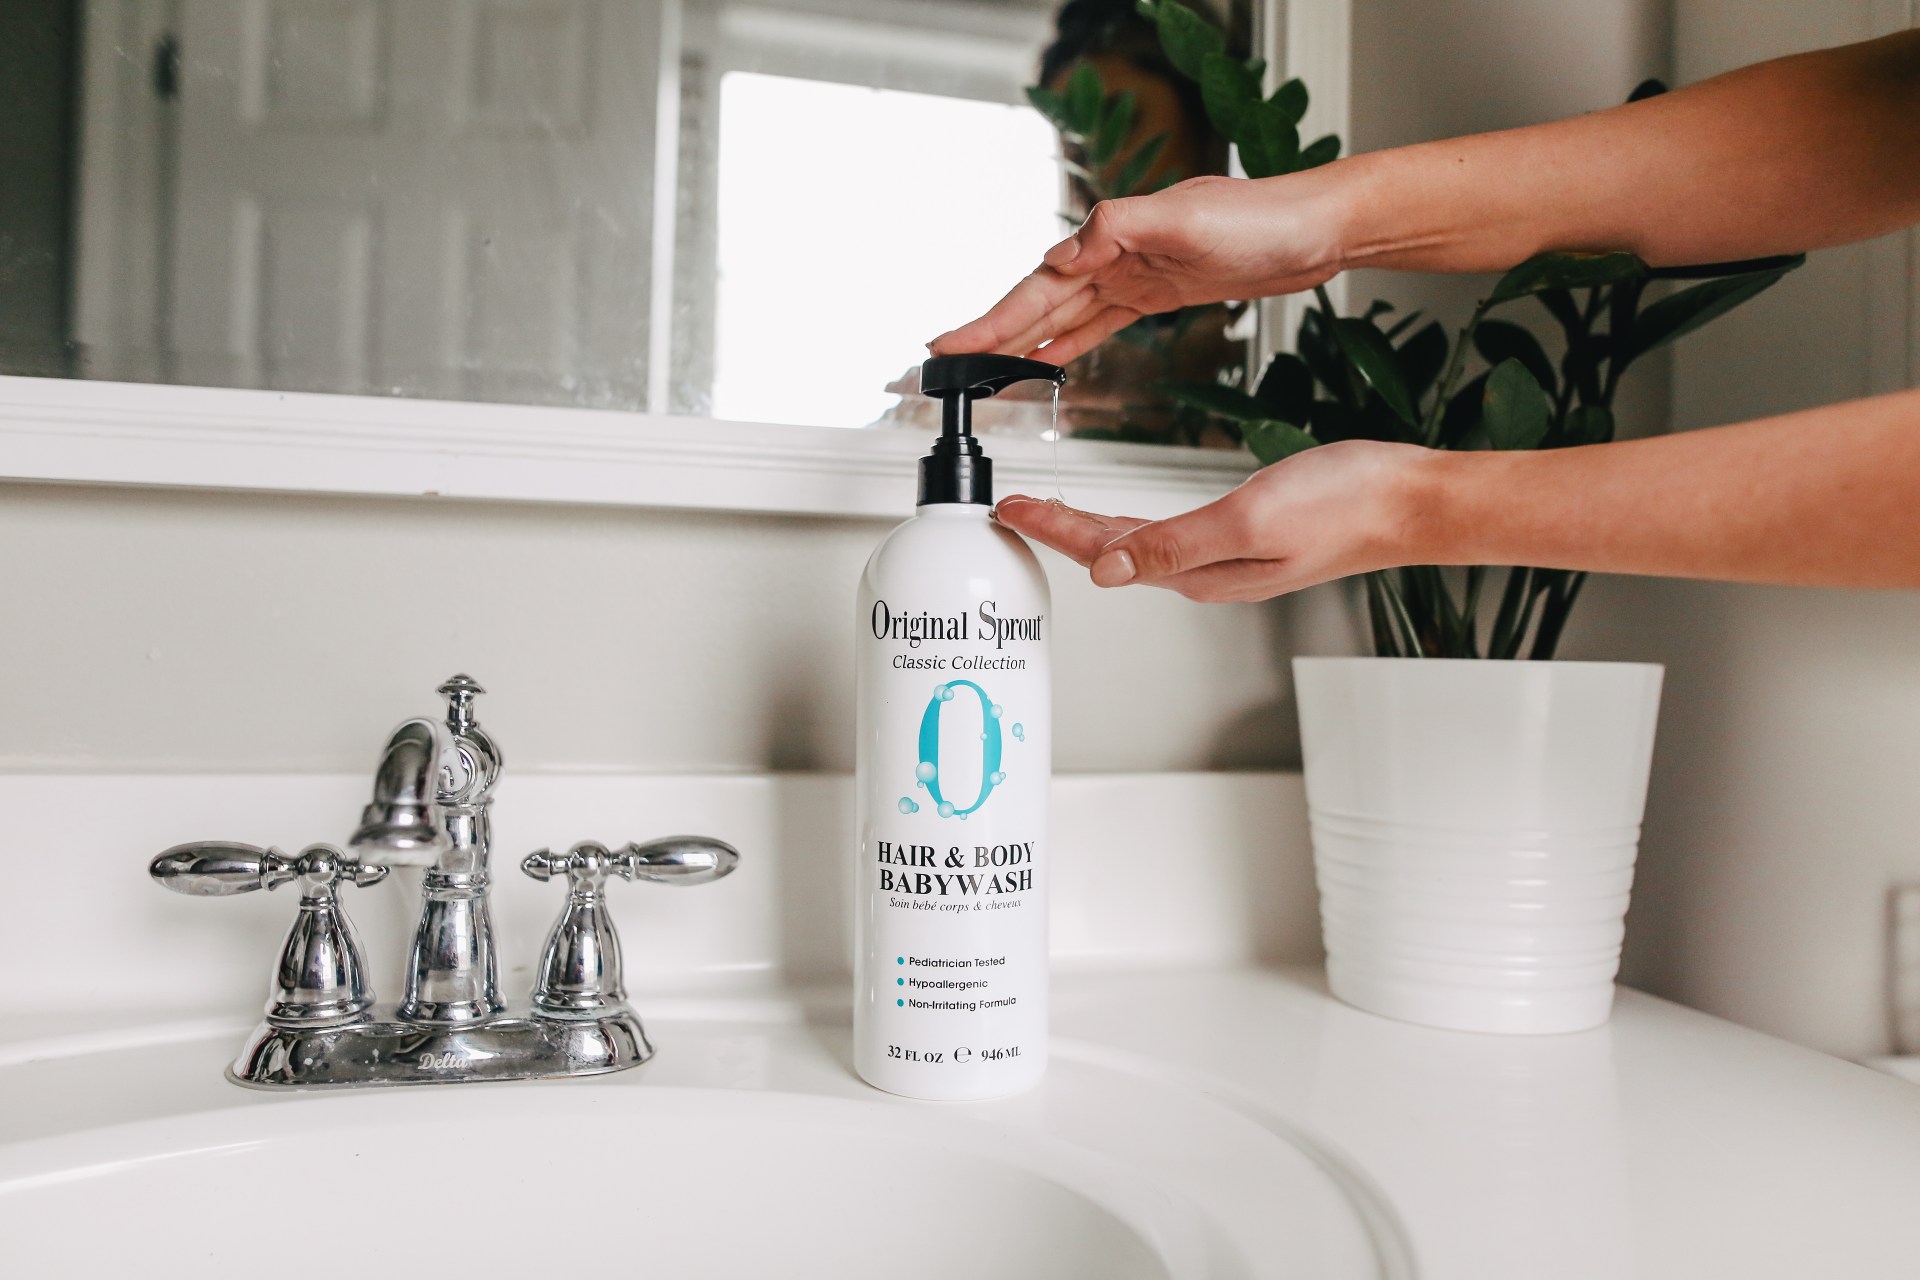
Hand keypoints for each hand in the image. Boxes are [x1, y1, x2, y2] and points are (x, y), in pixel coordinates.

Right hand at [930, 173, 1346, 364]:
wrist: (1315, 229)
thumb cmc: (1262, 217)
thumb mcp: (1185, 218)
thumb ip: (1120, 228)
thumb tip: (1065, 251)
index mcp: (1112, 236)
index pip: (1037, 284)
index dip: (992, 318)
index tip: (951, 343)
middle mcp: (1116, 254)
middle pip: (1039, 303)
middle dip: (991, 335)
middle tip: (948, 366)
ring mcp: (1134, 275)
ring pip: (1061, 315)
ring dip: (1021, 342)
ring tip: (982, 370)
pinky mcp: (1157, 292)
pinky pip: (1097, 322)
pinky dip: (1066, 341)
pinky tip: (1046, 358)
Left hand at [995, 441, 1431, 601]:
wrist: (1410, 502)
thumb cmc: (1346, 505)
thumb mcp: (1250, 519)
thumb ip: (1176, 544)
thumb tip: (1107, 570)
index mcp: (1200, 570)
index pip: (1105, 552)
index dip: (1053, 529)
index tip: (1011, 509)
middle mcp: (1207, 570)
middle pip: (1112, 552)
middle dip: (1058, 532)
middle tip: (1014, 510)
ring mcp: (1227, 557)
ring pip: (1138, 544)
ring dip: (1090, 529)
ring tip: (1050, 513)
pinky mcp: (1246, 537)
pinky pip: (1170, 535)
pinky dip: (1133, 523)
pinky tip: (1125, 519)